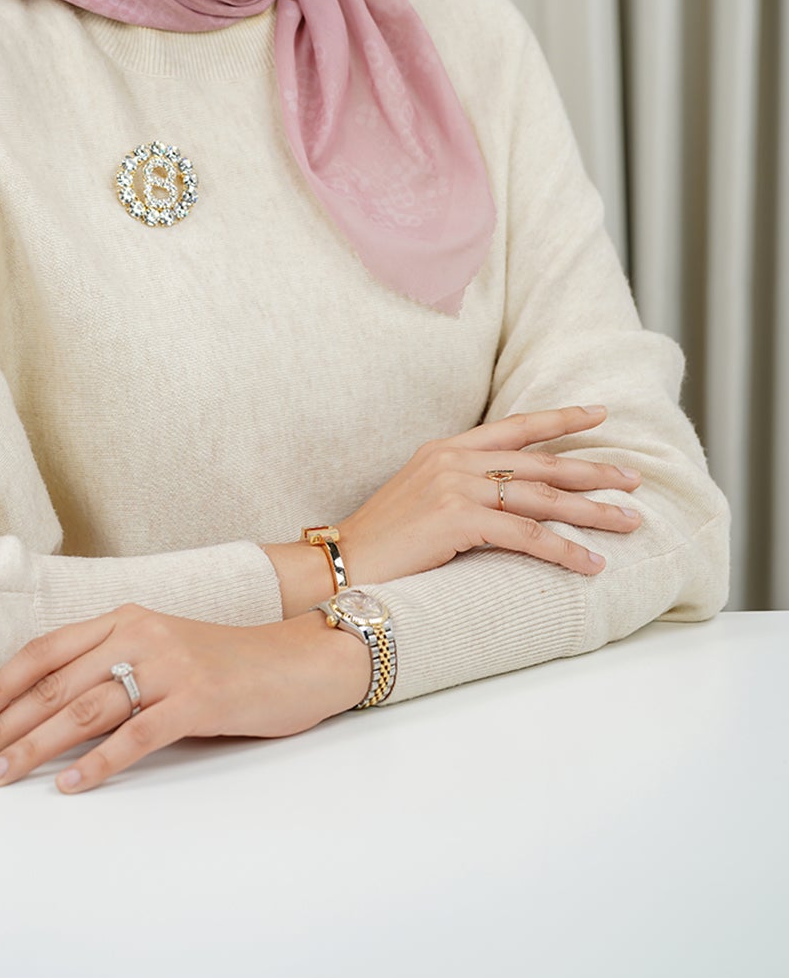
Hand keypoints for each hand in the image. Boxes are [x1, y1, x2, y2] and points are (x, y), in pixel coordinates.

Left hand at [0, 603, 372, 792]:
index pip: (45, 651)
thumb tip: (44, 707)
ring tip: (0, 777)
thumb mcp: (158, 649)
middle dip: (3, 725)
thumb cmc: (223, 663)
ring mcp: (169, 666)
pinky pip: (136, 736)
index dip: (1, 684)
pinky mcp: (197, 699)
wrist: (296, 660)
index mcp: (123, 618)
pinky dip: (98, 764)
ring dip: (35, 747)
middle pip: (55, 684)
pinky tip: (69, 786)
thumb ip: (110, 663)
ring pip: (85, 710)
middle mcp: (139, 634)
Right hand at [339, 404, 643, 583]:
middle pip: (541, 462)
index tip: (599, 415)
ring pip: (542, 497)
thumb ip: (460, 487)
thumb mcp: (421, 498)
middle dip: (593, 470)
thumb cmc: (381, 541)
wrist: (342, 562)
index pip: (516, 427)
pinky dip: (564, 550)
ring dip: (592, 512)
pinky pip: (526, 535)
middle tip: (633, 479)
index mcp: (446, 449)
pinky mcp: (458, 519)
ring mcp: (456, 487)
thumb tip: (503, 498)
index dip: (560, 419)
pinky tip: (591, 562)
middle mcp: (454, 460)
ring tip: (629, 522)